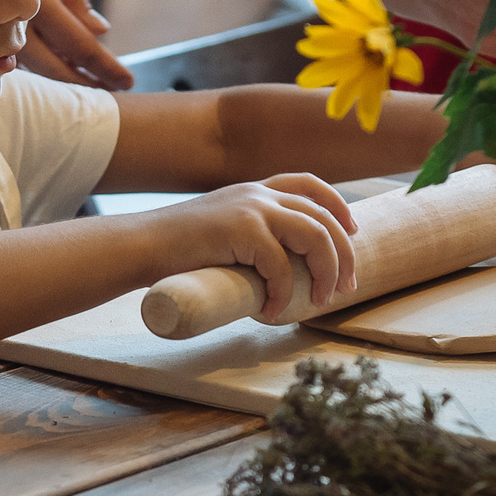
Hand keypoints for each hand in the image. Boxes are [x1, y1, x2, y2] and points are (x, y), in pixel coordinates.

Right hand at [19, 0, 132, 90]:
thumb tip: (102, 30)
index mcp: (35, 0)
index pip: (78, 44)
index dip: (104, 65)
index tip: (126, 80)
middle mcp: (14, 24)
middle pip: (57, 68)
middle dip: (86, 82)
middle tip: (112, 90)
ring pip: (38, 69)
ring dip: (67, 77)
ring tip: (92, 81)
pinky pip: (21, 62)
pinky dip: (45, 67)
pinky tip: (61, 67)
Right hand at [145, 175, 359, 308]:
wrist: (142, 244)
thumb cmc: (176, 248)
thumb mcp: (220, 228)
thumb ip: (248, 235)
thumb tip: (274, 268)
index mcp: (255, 190)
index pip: (310, 184)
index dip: (338, 206)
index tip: (352, 231)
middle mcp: (259, 193)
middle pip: (323, 217)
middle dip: (343, 254)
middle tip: (346, 286)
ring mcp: (252, 208)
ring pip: (315, 236)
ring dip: (326, 272)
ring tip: (321, 300)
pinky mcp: (242, 230)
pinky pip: (281, 266)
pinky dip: (283, 293)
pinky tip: (274, 310)